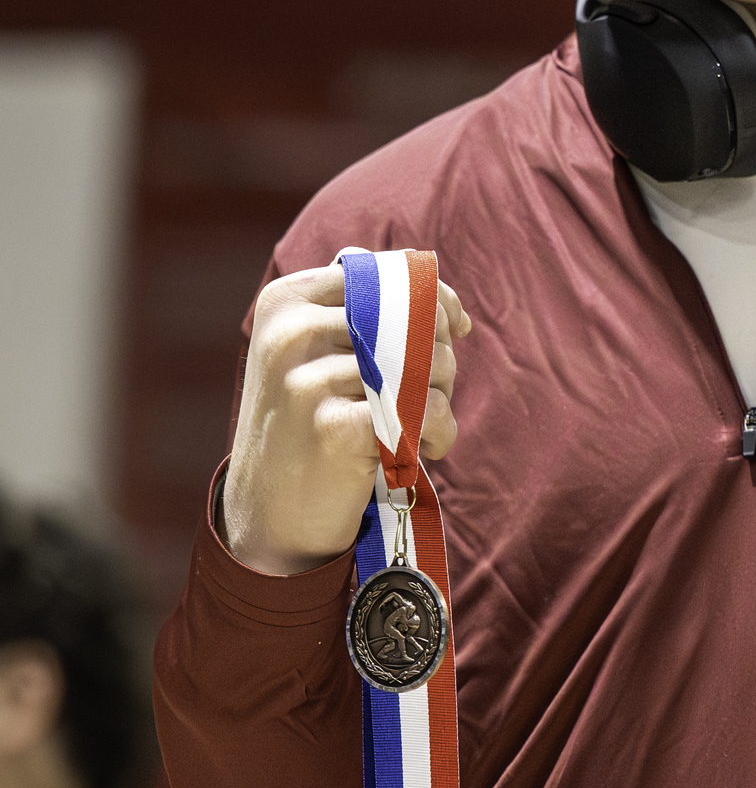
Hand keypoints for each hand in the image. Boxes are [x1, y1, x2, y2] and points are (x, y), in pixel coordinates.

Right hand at [221, 264, 470, 576]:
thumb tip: (441, 299)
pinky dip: (440, 430)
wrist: (270, 514)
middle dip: (440, 354)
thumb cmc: (310, 427)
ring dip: (443, 397)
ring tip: (426, 424)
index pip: (382, 272)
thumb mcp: (317, 356)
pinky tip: (427, 449)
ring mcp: (305, 379)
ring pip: (424, 362)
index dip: (432, 295)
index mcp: (287, 300)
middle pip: (409, 315)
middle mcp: (290, 331)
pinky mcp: (330, 428)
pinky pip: (424, 409)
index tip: (454, 327)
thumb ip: (363, 315)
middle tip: (433, 391)